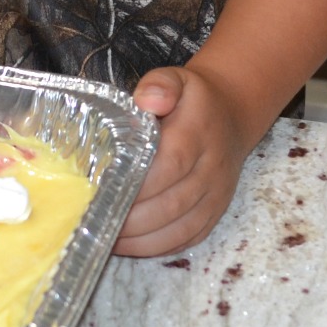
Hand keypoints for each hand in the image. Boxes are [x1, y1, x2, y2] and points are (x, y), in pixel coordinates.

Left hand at [112, 65, 252, 258]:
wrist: (232, 116)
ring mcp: (215, 195)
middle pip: (172, 203)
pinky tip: (129, 245)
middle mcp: (211, 169)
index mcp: (197, 133)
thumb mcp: (177, 78)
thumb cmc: (193, 100)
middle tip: (95, 220)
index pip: (170, 164)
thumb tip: (147, 99)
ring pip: (180, 229)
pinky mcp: (215, 213)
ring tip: (105, 238)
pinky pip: (189, 239)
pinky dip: (158, 248)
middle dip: (132, 218)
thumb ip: (160, 84)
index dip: (138, 184)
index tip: (104, 190)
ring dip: (141, 240)